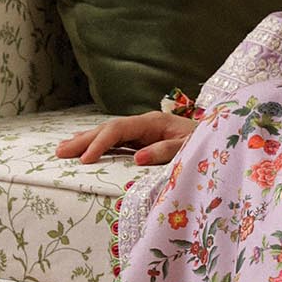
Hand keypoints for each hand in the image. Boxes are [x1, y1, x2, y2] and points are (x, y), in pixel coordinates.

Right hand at [54, 111, 196, 167]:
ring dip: (85, 142)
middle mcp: (144, 124)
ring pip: (108, 134)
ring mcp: (143, 132)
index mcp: (153, 122)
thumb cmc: (208, 143)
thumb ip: (166, 151)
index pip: (118, 129)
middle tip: (59, 152)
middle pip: (107, 128)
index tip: (85, 159)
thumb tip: (137, 157)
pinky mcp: (144, 141)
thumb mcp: (191, 147)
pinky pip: (116, 143)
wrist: (222, 137)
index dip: (100, 143)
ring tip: (62, 151)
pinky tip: (84, 149)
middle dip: (83, 140)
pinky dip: (98, 146)